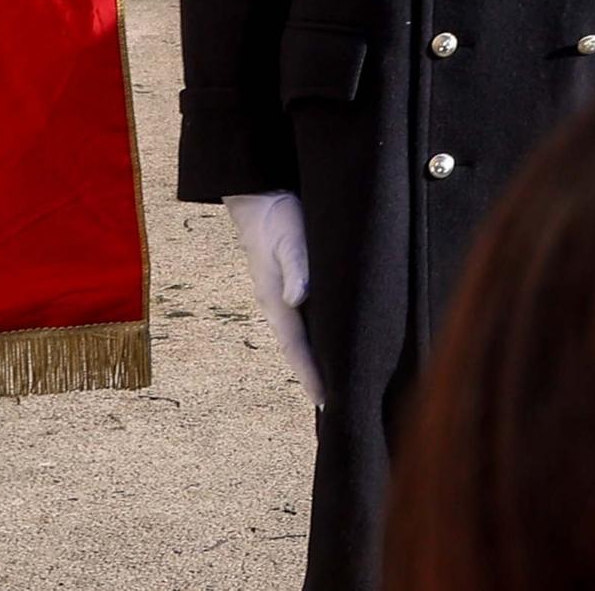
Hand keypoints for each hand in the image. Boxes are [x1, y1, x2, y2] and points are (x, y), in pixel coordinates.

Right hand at [227, 191, 323, 404]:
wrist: (259, 194)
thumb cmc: (274, 216)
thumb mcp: (288, 238)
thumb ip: (296, 267)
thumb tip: (297, 299)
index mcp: (275, 299)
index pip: (295, 346)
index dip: (310, 373)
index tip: (325, 400)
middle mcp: (277, 302)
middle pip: (298, 347)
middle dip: (314, 373)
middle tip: (335, 401)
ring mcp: (281, 293)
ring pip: (302, 333)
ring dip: (316, 356)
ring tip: (336, 379)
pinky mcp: (289, 281)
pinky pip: (305, 317)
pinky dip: (318, 334)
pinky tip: (330, 338)